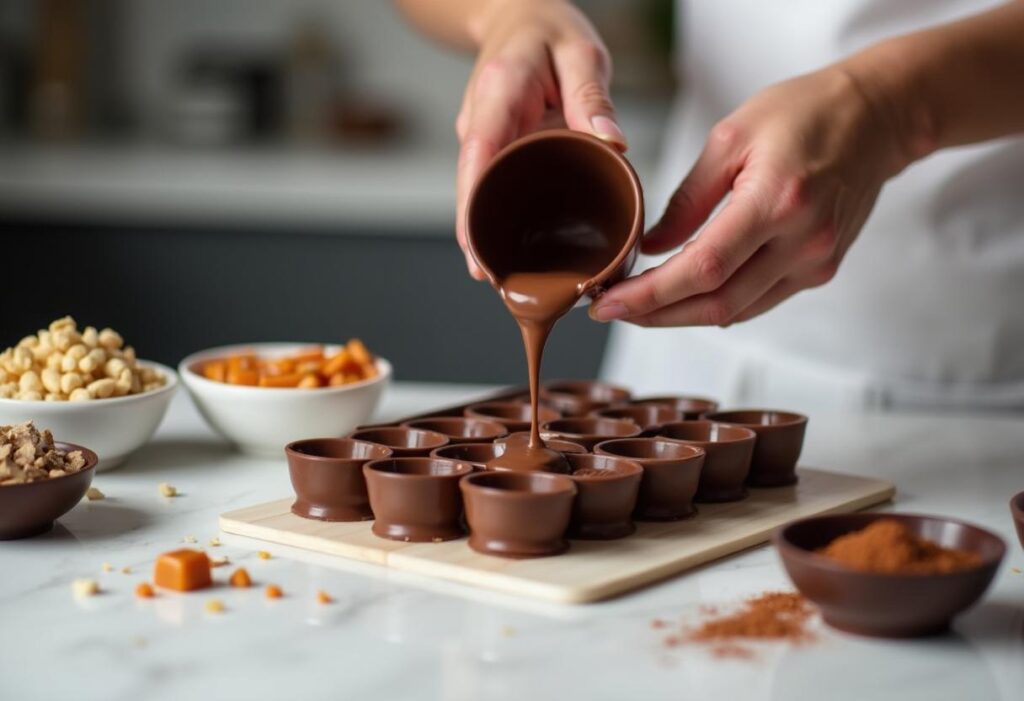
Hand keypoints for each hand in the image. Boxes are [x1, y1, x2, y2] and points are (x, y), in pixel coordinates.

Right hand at [455, 0, 625, 278]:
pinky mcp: (489, 146)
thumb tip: (612, 143)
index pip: (478, 154)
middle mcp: (480, 118)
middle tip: (490, 277)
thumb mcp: (581, 53)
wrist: (518, 15)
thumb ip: (593, 97)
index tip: (476, 244)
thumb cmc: (550, 31)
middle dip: (473, 233)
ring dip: (480, 231)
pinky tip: (503, 248)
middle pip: (469, 185)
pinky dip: (492, 215)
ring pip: (474, 190)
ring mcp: (480, 135)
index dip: (473, 204)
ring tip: (496, 276)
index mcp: (500, 93)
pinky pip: (487, 184)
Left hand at [590, 65, 906, 326]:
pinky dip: (715, 304)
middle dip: (656, 315)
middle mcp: (802, 242)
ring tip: (637, 305)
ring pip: (736, 311)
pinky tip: (682, 296)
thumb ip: (687, 200)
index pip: (703, 269)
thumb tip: (649, 248)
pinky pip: (757, 302)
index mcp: (776, 202)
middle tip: (610, 309)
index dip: (651, 296)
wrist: (878, 118)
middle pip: (717, 304)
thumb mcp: (731, 137)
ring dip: (681, 316)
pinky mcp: (820, 270)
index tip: (608, 302)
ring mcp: (816, 262)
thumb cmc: (803, 113)